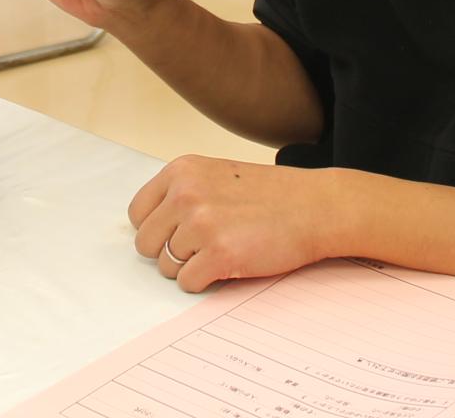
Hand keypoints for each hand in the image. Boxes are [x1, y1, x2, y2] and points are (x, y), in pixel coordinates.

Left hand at [130, 156, 341, 292]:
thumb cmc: (272, 195)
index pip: (138, 213)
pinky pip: (187, 283)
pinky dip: (203, 283)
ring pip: (166, 266)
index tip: (176, 235)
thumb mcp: (218, 176)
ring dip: (190, 267)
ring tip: (221, 252)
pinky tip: (227, 266)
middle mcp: (185, 194)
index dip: (156, 230)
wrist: (316, 206)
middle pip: (146, 243)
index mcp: (182, 171)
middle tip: (200, 249)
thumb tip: (150, 227)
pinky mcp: (219, 254)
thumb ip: (183, 193)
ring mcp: (201, 224)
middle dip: (169, 252)